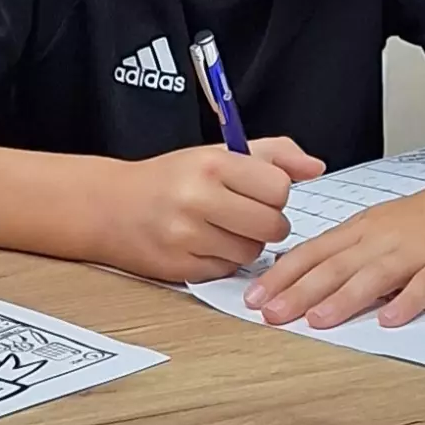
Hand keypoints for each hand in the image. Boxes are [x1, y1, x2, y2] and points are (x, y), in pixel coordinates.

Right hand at [89, 139, 324, 281]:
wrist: (108, 206)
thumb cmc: (168, 179)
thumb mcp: (217, 154)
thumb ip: (273, 155)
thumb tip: (316, 167)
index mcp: (211, 164)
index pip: (279, 187)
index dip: (275, 194)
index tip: (258, 192)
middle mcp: (197, 198)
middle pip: (273, 225)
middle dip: (267, 223)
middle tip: (244, 214)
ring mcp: (187, 236)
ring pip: (252, 252)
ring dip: (245, 244)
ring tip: (219, 228)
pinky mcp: (180, 268)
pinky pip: (227, 271)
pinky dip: (222, 261)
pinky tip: (202, 244)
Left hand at [246, 167, 424, 329]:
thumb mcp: (379, 226)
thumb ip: (346, 251)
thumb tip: (305, 276)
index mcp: (361, 231)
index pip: (312, 252)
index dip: (281, 276)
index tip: (254, 297)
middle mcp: (381, 239)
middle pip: (334, 266)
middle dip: (299, 292)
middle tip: (270, 314)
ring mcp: (414, 252)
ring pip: (372, 276)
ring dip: (343, 299)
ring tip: (317, 322)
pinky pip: (424, 286)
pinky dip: (406, 302)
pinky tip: (389, 321)